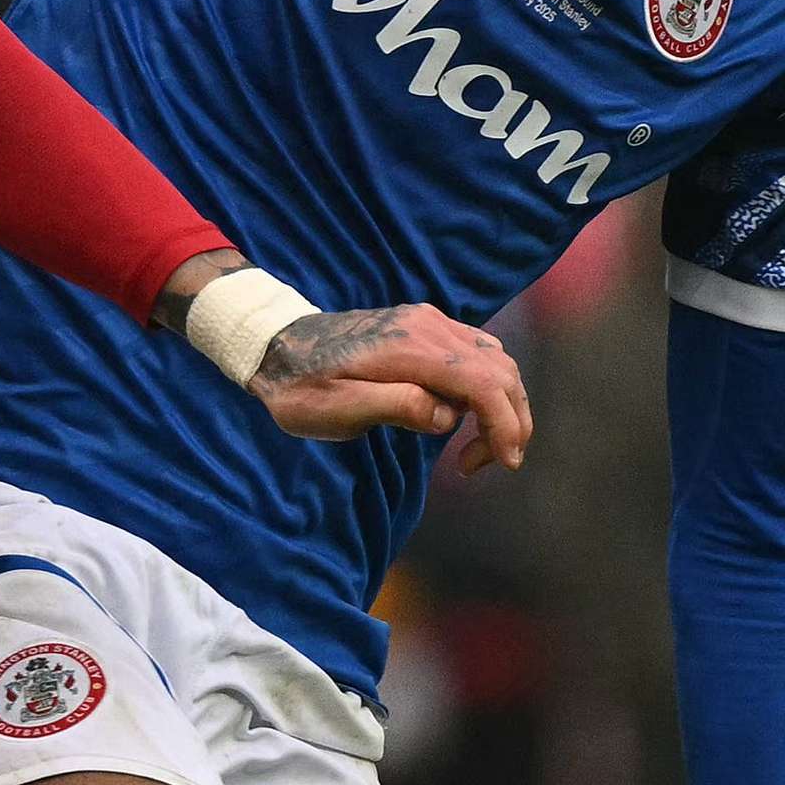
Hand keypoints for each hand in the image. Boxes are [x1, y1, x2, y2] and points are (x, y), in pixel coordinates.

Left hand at [249, 304, 532, 476]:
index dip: (505, 424)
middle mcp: (428, 326)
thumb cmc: (301, 387)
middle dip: (510, 420)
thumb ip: (396, 407)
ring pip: (494, 360)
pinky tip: (463, 415)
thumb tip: (447, 415)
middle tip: (487, 462)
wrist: (274, 347)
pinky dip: (486, 386)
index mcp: (410, 347)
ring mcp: (428, 322)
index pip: (483, 382)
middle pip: (500, 370)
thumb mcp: (337, 408)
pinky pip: (475, 353)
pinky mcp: (424, 326)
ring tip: (477, 446)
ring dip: (501, 404)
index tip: (505, 462)